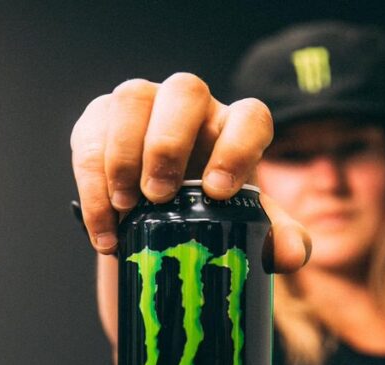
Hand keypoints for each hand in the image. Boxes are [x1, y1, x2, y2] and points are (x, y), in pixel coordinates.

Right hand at [70, 72, 309, 271]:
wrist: (155, 223)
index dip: (237, 148)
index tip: (217, 192)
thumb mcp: (242, 228)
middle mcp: (191, 106)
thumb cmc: (208, 215)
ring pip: (132, 99)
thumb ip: (274, 239)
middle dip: (169, 143)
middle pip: (186, 90)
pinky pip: (91, 134)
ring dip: (125, 154)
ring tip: (127, 208)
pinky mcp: (100, 119)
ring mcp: (144, 105)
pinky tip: (104, 229)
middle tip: (161, 196)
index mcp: (234, 128)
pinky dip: (93, 184)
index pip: (250, 117)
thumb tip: (293, 254)